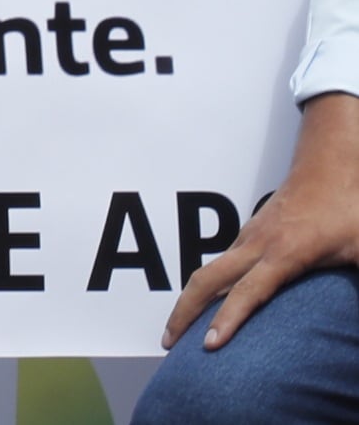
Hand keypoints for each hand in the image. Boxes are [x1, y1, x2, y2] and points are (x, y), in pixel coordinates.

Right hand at [169, 92, 358, 348]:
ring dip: (190, 299)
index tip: (210, 345)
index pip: (249, 293)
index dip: (229, 321)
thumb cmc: (350, 209)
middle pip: (206, 279)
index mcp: (285, 254)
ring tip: (181, 329)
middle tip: (169, 342)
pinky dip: (207, 285)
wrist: (331, 164)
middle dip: (183, 312)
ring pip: (209, 269)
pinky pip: (220, 262)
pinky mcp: (250, 231)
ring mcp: (250, 235)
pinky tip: (210, 300)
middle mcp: (258, 244)